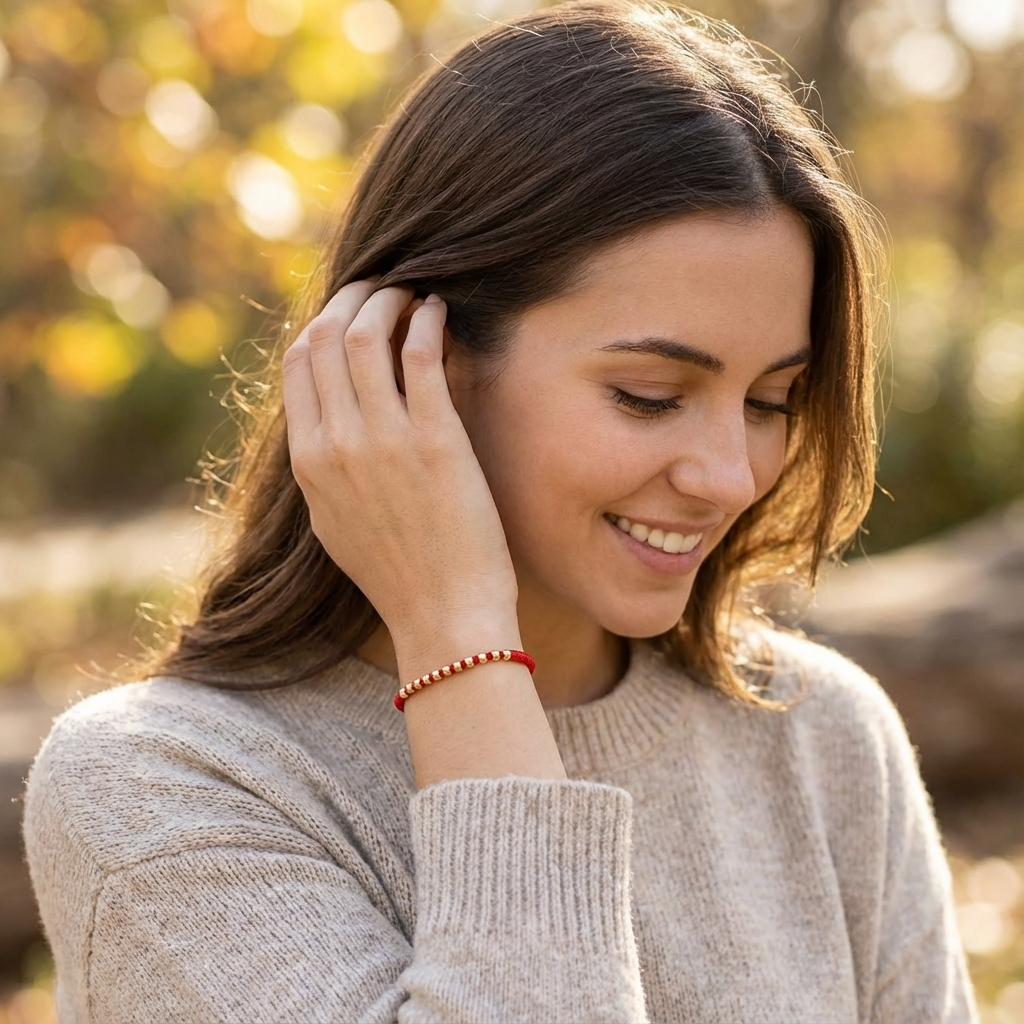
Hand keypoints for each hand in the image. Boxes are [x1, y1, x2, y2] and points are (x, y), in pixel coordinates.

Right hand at [282, 280, 520, 672]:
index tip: (347, 311)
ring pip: (366, 335)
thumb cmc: (399, 576)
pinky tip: (439, 312)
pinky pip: (421, 356)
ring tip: (411, 292)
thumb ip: (325, 469)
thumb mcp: (337, 524)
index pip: (296, 365)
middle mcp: (336, 443)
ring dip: (388, 300)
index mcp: (308, 463)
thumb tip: (332, 423)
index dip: (320, 324)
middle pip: (324, 338)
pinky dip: (427, 322)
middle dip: (351, 298)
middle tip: (380, 286)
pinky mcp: (434, 439)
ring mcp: (383, 440)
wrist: (443, 616)